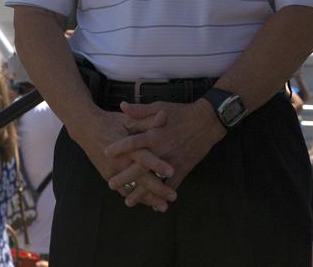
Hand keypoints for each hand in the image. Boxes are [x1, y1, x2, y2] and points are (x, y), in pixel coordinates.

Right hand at [68, 108, 175, 210]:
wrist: (86, 128)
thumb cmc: (112, 121)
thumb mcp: (129, 119)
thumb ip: (147, 120)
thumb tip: (164, 116)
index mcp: (127, 146)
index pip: (144, 157)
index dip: (158, 165)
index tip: (172, 172)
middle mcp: (120, 161)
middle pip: (141, 178)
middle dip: (157, 189)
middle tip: (173, 197)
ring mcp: (112, 171)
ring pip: (132, 188)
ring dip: (148, 198)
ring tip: (163, 206)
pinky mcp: (108, 176)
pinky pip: (123, 190)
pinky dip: (135, 197)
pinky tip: (147, 204)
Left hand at [105, 100, 223, 203]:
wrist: (207, 121)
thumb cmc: (182, 112)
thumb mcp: (161, 106)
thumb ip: (141, 110)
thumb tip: (122, 106)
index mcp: (155, 133)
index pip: (133, 142)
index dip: (119, 147)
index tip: (105, 153)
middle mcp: (162, 149)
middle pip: (140, 166)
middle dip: (125, 177)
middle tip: (111, 184)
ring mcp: (172, 160)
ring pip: (154, 180)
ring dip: (141, 192)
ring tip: (128, 201)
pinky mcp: (183, 168)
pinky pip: (172, 184)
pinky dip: (163, 194)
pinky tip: (155, 205)